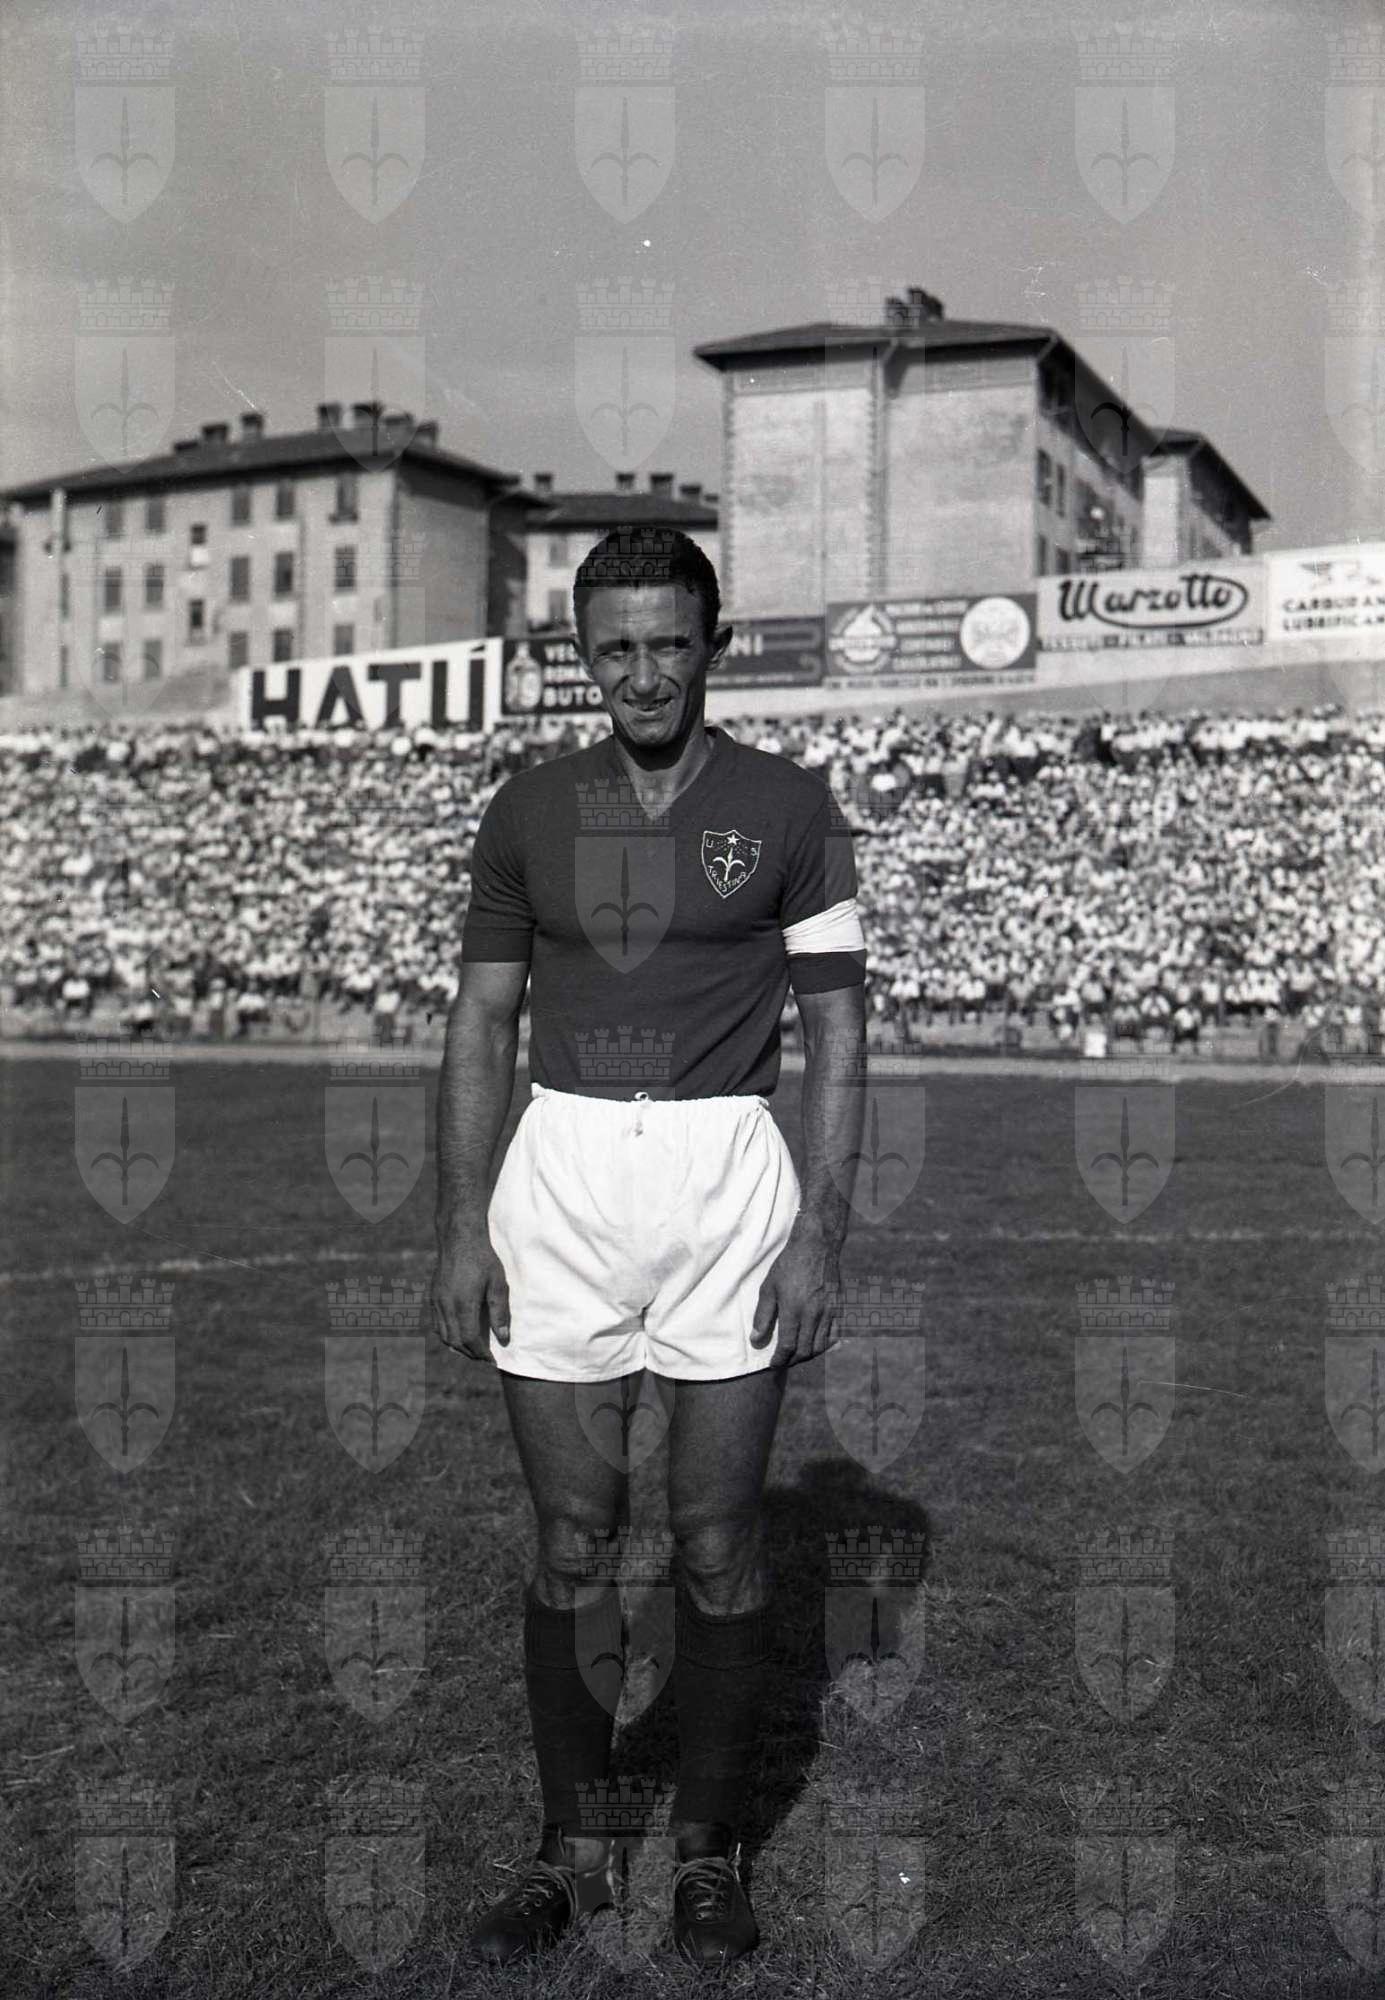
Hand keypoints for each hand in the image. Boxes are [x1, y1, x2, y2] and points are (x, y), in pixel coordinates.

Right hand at [431, 1221, 510, 1363]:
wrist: (459, 1237)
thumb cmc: (483, 1259)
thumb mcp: (498, 1284)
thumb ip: (500, 1313)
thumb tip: (503, 1339)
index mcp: (463, 1304)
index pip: (469, 1339)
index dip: (480, 1353)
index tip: (491, 1360)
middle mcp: (446, 1305)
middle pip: (454, 1341)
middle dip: (469, 1353)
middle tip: (484, 1358)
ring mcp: (437, 1301)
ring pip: (443, 1334)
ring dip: (457, 1346)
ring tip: (472, 1350)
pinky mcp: (433, 1296)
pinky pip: (437, 1323)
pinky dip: (447, 1334)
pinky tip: (457, 1334)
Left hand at [749, 1220, 841, 1366]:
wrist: (817, 1246)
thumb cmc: (789, 1265)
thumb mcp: (769, 1287)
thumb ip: (763, 1315)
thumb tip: (756, 1339)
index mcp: (794, 1309)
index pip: (788, 1346)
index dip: (779, 1359)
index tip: (773, 1364)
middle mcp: (814, 1314)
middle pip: (805, 1350)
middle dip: (792, 1360)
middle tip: (783, 1361)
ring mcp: (829, 1312)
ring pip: (820, 1346)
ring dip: (808, 1355)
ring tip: (797, 1355)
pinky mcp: (839, 1308)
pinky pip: (834, 1335)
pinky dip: (825, 1345)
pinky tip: (816, 1344)